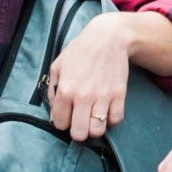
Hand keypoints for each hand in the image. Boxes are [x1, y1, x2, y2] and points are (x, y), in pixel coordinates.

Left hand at [49, 13, 131, 141]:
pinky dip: (111, 118)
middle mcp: (83, 96)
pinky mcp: (119, 94)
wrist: (108, 37)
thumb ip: (52, 90)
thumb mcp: (58, 65)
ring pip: (98, 131)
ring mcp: (102, 96)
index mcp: (65, 89)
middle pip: (79, 134)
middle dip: (79, 131)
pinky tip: (107, 109)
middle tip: (81, 121)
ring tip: (94, 117)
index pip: (60, 124)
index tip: (68, 116)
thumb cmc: (80, 51)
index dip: (64, 122)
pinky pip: (116, 120)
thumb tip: (54, 112)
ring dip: (95, 127)